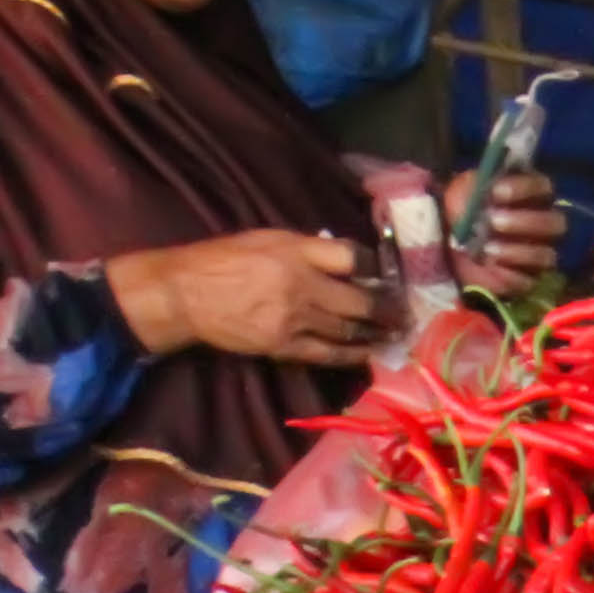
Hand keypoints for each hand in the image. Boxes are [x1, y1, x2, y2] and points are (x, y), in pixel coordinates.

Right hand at [108, 231, 379, 363]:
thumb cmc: (223, 259)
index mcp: (296, 252)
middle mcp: (301, 285)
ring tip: (397, 333)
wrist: (186, 293)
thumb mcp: (266, 237)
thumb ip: (306, 248)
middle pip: (359, 299)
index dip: (373, 265)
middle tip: (407, 312)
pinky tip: (370, 354)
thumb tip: (343, 258)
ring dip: (377, 333)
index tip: (386, 272)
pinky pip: (327, 354)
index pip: (351, 257)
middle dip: (388, 308)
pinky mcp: (284, 346)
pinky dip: (353, 355)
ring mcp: (294, 319)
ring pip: (348, 329)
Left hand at [446, 168, 564, 297]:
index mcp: (532, 195)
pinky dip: (507, 273)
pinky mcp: (527, 279)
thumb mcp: (464, 188)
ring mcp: (539, 253)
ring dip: (517, 251)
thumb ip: (476, 184)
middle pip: (555, 223)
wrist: (448, 242)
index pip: (543, 187)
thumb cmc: (463, 208)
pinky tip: (488, 264)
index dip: (523, 188)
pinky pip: (527, 280)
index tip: (495, 192)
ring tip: (487, 248)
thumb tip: (484, 185)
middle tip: (493, 220)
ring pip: (545, 255)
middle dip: (525, 222)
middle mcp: (544, 224)